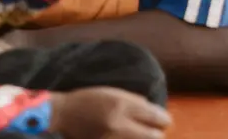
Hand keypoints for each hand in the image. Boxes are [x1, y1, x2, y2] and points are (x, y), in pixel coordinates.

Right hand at [51, 86, 170, 138]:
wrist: (62, 114)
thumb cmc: (88, 99)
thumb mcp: (113, 93)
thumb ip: (134, 101)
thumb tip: (154, 110)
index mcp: (122, 104)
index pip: (155, 116)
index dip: (164, 119)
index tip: (164, 120)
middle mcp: (119, 123)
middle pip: (154, 136)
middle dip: (158, 133)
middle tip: (156, 130)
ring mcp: (112, 138)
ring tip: (144, 135)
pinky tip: (130, 137)